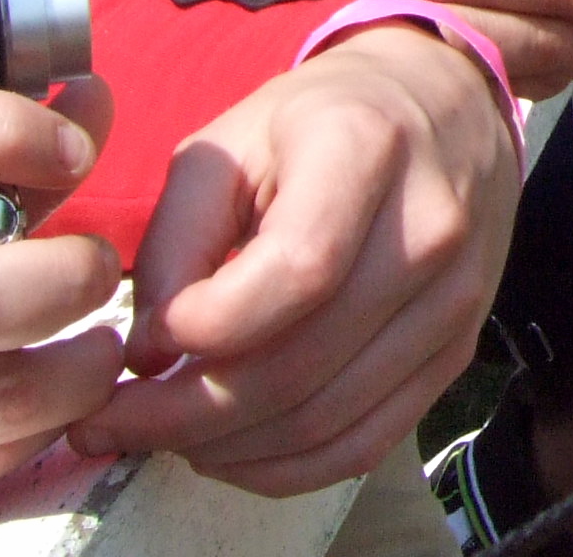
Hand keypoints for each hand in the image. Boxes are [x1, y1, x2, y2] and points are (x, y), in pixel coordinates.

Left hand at [78, 25, 515, 490]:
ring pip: (326, 419)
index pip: (296, 272)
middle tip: (115, 422)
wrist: (445, 103)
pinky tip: (230, 449)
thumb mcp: (229, 142)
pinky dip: (285, 468)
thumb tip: (150, 357)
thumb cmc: (321, 120)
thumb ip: (177, 241)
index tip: (142, 342)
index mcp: (366, 149)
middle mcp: (427, 227)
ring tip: (164, 433)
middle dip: (188, 413)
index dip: (206, 327)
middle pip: (301, 364)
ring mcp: (454, 297)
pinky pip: (365, 442)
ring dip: (228, 448)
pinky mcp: (457, 350)